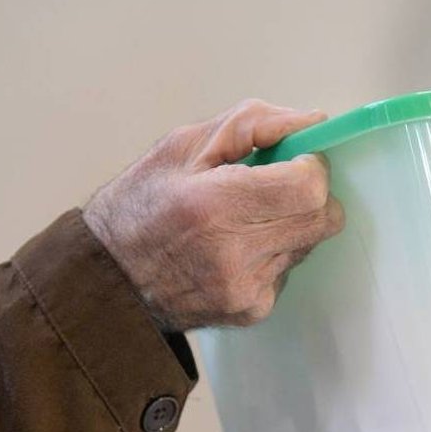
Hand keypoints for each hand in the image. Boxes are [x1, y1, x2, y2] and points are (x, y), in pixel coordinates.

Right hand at [83, 99, 343, 330]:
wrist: (108, 280)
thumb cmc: (139, 206)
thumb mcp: (181, 146)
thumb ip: (251, 125)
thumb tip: (312, 122)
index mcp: (213, 204)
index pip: (308, 188)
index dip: (312, 167)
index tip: (295, 159)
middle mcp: (234, 253)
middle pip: (323, 218)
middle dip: (310, 193)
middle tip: (276, 184)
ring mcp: (245, 288)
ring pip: (309, 243)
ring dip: (291, 223)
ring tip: (244, 218)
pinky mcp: (251, 310)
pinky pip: (289, 269)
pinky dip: (274, 252)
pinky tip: (236, 248)